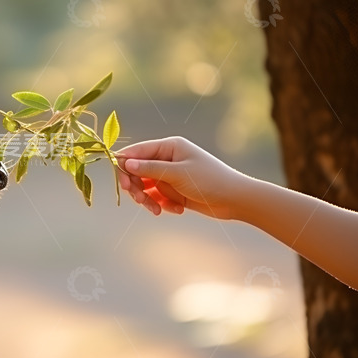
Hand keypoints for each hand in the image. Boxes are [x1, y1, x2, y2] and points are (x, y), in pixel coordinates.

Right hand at [116, 136, 246, 218]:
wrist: (235, 199)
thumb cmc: (209, 181)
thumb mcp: (178, 174)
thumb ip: (150, 169)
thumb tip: (125, 163)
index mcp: (169, 147)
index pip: (137, 152)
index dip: (125, 166)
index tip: (121, 183)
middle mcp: (167, 159)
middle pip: (137, 172)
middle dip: (137, 187)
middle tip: (140, 200)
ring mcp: (170, 176)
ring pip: (146, 187)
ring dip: (149, 200)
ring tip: (157, 210)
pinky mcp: (175, 191)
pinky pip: (158, 198)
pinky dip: (163, 204)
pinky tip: (178, 209)